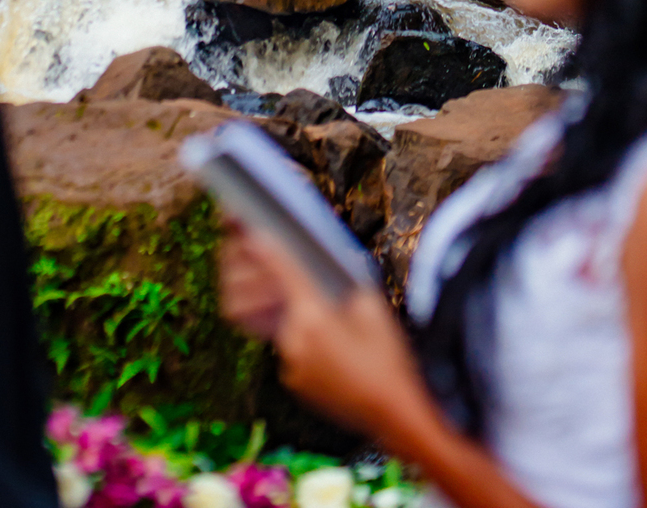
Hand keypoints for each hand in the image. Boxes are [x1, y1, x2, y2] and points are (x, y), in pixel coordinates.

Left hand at [219, 229, 428, 440]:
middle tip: (312, 291)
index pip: (284, 273)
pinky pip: (292, 349)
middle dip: (281, 287)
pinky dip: (306, 343)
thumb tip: (331, 263)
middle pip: (280, 300)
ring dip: (300, 318)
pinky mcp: (293, 381)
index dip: (268, 250)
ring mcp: (290, 364)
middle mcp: (293, 340)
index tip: (253, 232)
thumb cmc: (388, 360)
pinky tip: (335, 352)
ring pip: (287, 326)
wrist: (393, 415)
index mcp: (313, 316)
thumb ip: (345, 282)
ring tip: (335, 330)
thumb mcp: (371, 309)